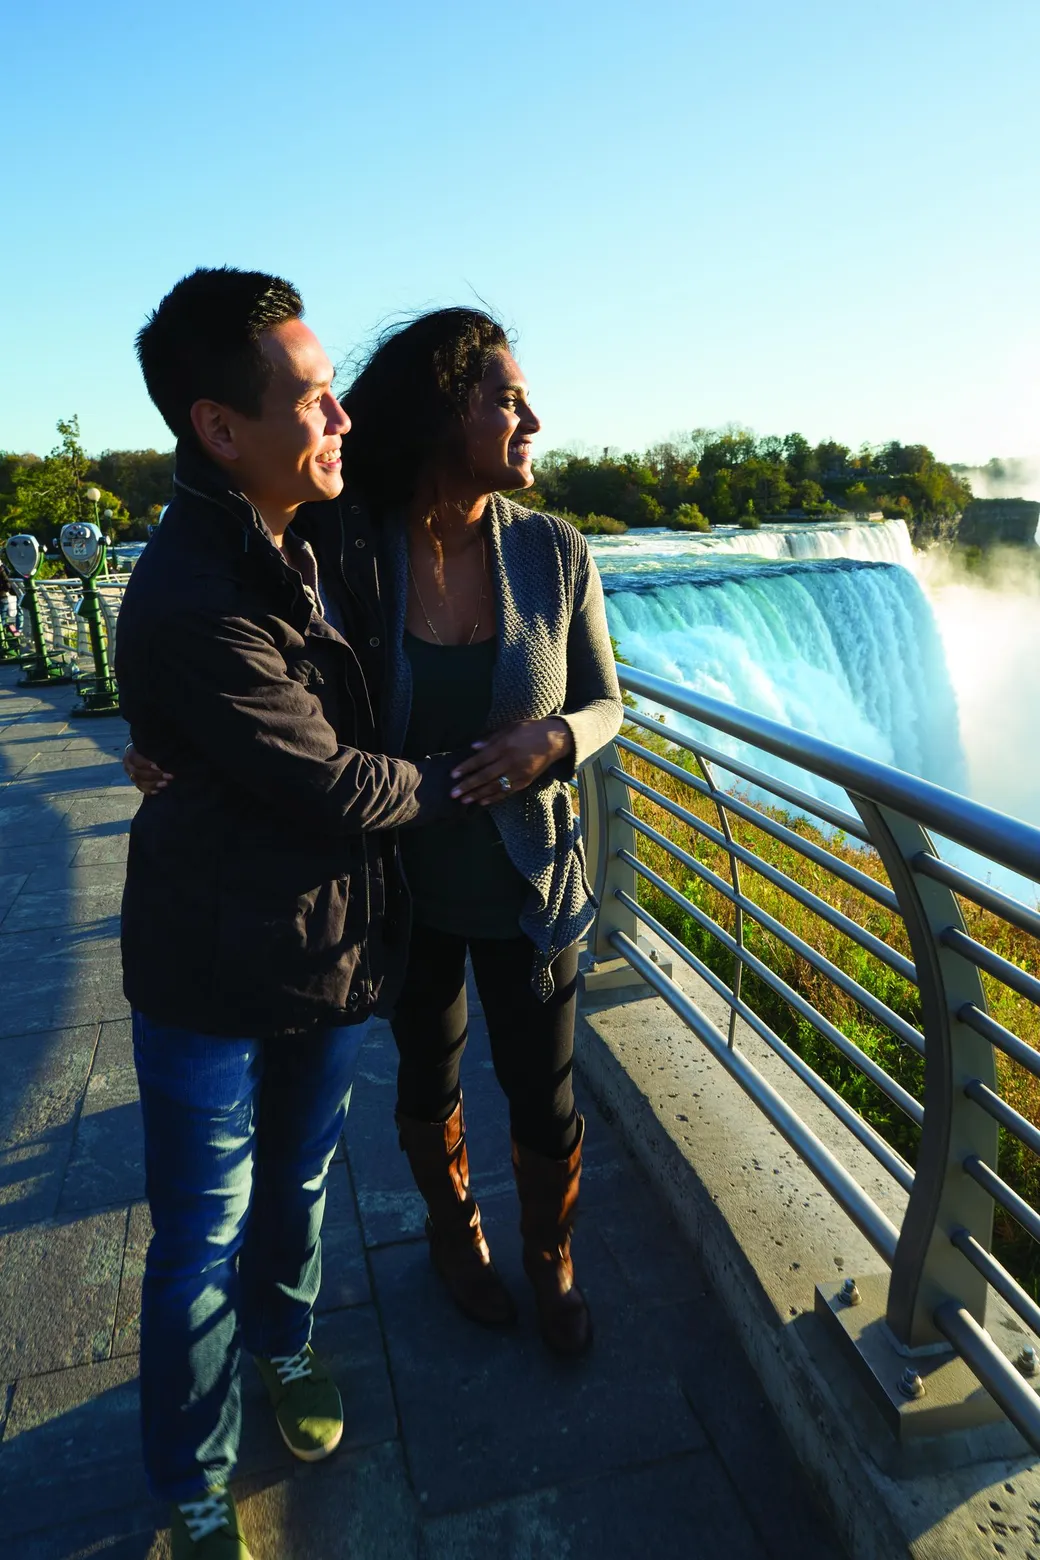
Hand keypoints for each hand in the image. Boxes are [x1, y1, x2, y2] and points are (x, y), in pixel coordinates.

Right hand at [123, 743, 172, 795]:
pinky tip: (157, 791)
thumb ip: (155, 747)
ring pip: (139, 782)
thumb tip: (167, 747)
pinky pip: (140, 788)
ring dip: (153, 784)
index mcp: (131, 753)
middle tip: (168, 776)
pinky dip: (148, 790)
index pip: (136, 760)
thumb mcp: (151, 744)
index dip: (146, 764)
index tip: (158, 767)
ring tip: (165, 784)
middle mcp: (128, 765)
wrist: (142, 750)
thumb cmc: (150, 745)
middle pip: (137, 773)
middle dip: (154, 776)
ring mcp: (131, 774)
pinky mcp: (135, 781)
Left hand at [450, 718, 573, 806]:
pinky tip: (482, 802)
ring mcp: (518, 773)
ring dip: (478, 794)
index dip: (466, 767)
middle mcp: (510, 761)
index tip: (453, 775)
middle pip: (485, 776)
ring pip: (494, 787)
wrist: (554, 740)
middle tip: (453, 794)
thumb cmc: (529, 730)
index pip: (481, 759)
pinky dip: (494, 798)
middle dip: (467, 785)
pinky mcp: (525, 782)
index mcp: (505, 746)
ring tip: (464, 800)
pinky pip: (507, 792)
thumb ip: (491, 738)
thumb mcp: (510, 727)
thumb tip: (473, 747)